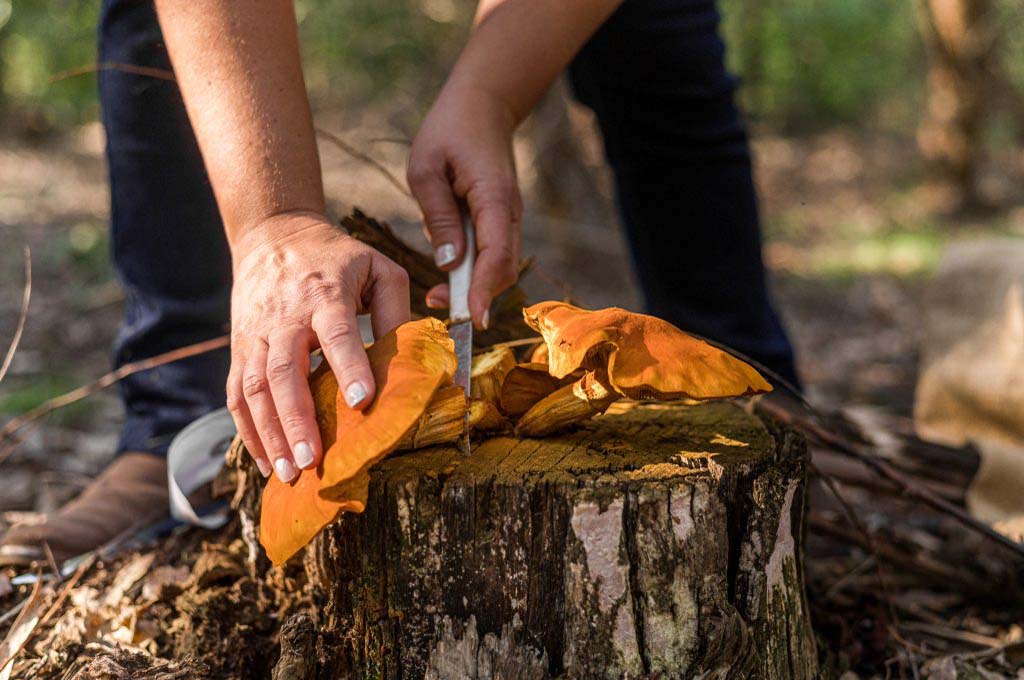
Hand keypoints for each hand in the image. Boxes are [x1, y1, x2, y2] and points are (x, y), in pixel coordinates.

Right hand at [227, 212, 409, 481]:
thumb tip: (414, 357)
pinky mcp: (240, 349)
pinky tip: (268, 461)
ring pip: (255, 389)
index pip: (337, 333)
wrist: (273, 234)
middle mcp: (286, 317)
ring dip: (271, 434)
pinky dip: (248, 431)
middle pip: (286, 371)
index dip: (349, 366)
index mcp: (326, 293)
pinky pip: (237, 394)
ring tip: (289, 473)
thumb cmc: (337, 257)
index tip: (361, 402)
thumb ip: (397, 309)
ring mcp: (257, 335)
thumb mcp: (377, 268)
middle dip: (298, 419)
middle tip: (313, 460)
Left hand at [407, 81, 522, 328]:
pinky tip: (447, 274)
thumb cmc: (449, 131)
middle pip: (503, 269)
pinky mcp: (500, 221)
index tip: (472, 319)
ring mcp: (509, 218)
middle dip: (476, 297)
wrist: (483, 106)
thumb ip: (437, 216)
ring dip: (474, 288)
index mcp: (493, 197)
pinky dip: (474, 272)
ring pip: (500, 267)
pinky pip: (492, 255)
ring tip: (436, 297)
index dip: (483, 290)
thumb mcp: (426, 168)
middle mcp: (510, 213)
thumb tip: (448, 263)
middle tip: (438, 312)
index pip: (495, 254)